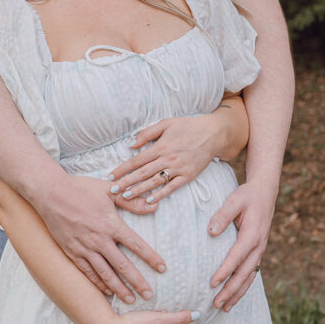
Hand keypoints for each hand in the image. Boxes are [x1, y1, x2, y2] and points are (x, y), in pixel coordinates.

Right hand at [40, 174, 165, 304]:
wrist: (50, 193)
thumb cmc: (80, 188)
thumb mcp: (109, 190)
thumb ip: (132, 201)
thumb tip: (154, 205)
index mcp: (111, 225)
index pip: (137, 245)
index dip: (151, 258)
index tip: (163, 269)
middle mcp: (100, 240)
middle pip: (123, 266)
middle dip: (137, 282)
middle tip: (149, 295)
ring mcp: (84, 248)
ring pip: (105, 273)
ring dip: (119, 288)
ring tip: (130, 299)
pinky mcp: (71, 252)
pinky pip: (87, 271)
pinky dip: (98, 283)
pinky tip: (107, 291)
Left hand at [108, 113, 227, 206]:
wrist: (213, 133)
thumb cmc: (188, 126)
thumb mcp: (166, 123)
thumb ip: (147, 133)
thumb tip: (131, 144)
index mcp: (161, 146)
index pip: (137, 160)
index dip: (123, 168)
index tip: (111, 175)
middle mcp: (168, 158)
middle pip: (142, 173)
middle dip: (126, 182)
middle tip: (112, 190)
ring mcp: (178, 168)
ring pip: (154, 182)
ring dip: (139, 190)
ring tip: (125, 196)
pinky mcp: (188, 176)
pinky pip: (172, 187)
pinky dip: (160, 194)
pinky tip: (149, 200)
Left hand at [208, 181, 275, 309]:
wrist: (265, 192)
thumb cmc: (247, 196)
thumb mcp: (235, 200)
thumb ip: (222, 214)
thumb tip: (211, 231)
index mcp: (252, 234)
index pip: (236, 257)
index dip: (225, 271)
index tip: (213, 283)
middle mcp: (258, 246)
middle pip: (244, 273)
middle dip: (231, 290)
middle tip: (216, 304)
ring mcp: (259, 250)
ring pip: (249, 277)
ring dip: (237, 293)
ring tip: (224, 307)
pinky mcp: (257, 251)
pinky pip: (251, 272)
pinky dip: (243, 286)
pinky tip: (234, 296)